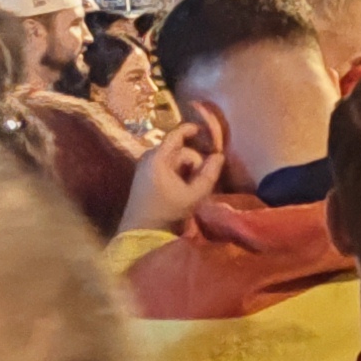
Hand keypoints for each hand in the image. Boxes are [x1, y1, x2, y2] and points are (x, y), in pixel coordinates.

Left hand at [116, 107, 232, 237]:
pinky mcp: (144, 176)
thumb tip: (219, 156)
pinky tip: (182, 187)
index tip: (203, 130)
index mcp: (159, 158)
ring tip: (192, 187)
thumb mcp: (194, 194)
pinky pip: (166, 166)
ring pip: (173, 159)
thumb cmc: (168, 211)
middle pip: (179, 150)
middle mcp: (149, 158)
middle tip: (202, 180)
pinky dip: (177, 172)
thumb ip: (209, 173)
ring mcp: (145, 166)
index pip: (176, 135)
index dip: (191, 129)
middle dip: (193, 161)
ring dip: (186, 168)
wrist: (141, 231)